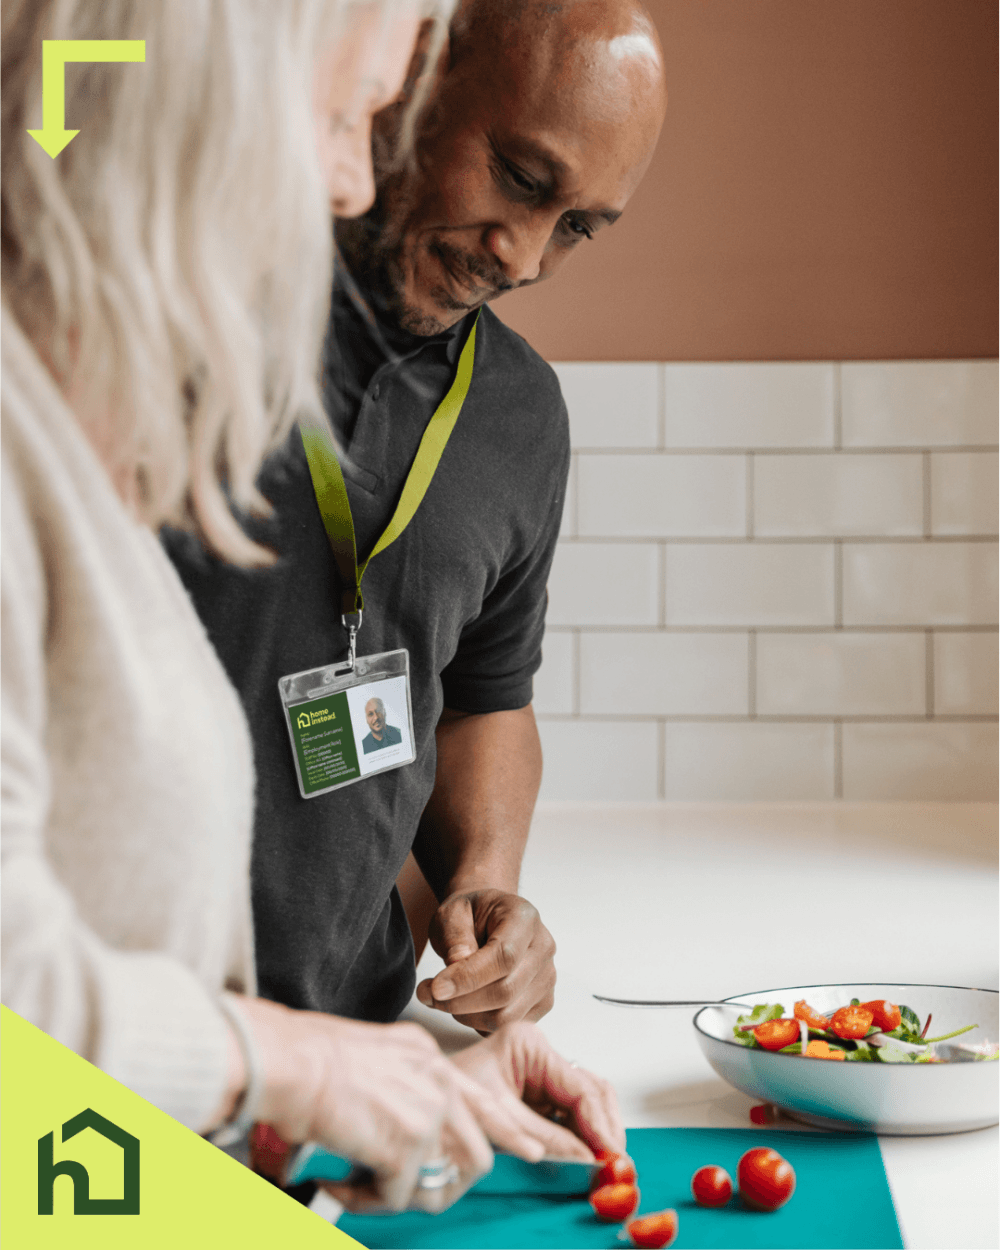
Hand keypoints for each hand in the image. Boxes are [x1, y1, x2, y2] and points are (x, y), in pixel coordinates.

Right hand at [237, 1001, 550, 1213]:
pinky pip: (395, 1196)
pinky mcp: (406, 1145)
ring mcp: (427, 1112)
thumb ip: (398, 1088)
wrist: (290, 1059)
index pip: (481, 1099)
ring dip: (404, 1195)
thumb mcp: (372, 1058)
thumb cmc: (309, 1055)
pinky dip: (365, 1200)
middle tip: (403, 1191)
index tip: (528, 1148)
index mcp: (426, 1055)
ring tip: (364, 1188)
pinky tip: (338, 1182)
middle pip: (478, 1151)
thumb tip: (396, 1132)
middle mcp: (435, 1078)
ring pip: (441, 1182)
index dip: (505, 1130)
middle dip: (445, 1183)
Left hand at [415, 889, 555, 1032]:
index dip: (468, 978)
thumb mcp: (452, 913)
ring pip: (507, 1016)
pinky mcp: (542, 1001)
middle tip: (428, 994)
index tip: (436, 988)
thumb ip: (455, 938)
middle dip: (460, 1001)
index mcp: (524, 919)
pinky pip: (509, 1025)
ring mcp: (546, 977)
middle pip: (506, 991)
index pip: (504, 956)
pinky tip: (463, 1005)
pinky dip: (479, 1023)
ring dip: (466, 1015)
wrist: (487, 921)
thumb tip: (455, 969)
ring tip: (441, 999)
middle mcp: (543, 948)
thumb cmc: (470, 916)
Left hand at [451, 1022, 626, 1157]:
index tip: (611, 1153)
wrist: (421, 1095)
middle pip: (591, 1090)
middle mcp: (539, 1053)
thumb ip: (543, 1135)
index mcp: (528, 1044)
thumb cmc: (447, 1093)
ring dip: (597, 1132)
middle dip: (605, 1127)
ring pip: (587, 1101)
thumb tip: (585, 1156)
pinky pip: (572, 1112)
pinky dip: (582, 1134)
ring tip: (604, 1162)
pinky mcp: (539, 1091)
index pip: (580, 1086)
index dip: (600, 1123)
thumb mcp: (496, 1116)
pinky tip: (587, 1154)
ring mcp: (541, 1071)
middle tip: (615, 1162)